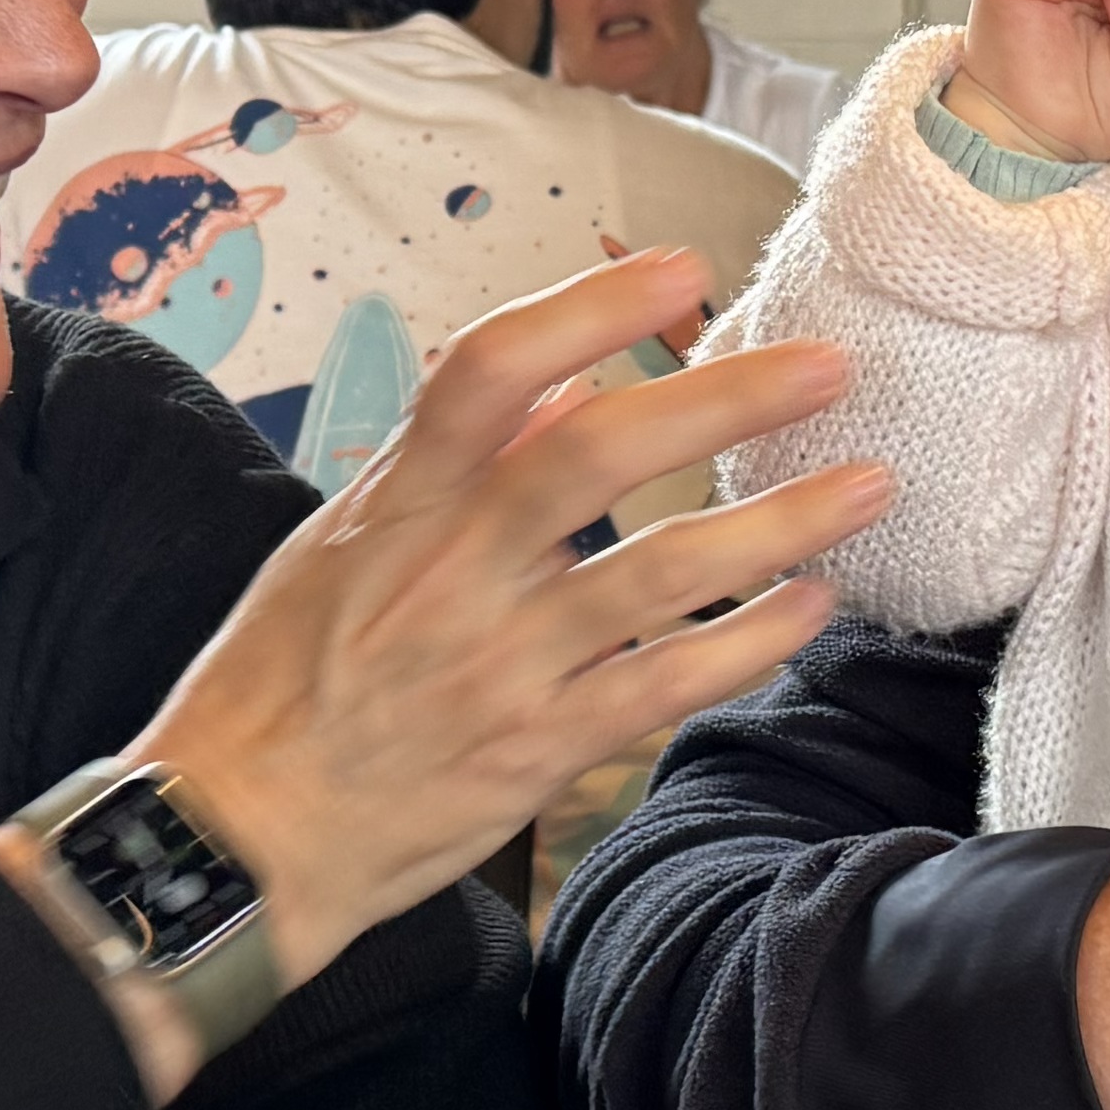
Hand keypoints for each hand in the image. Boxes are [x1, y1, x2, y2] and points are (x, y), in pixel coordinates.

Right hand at [93, 251, 885, 1033]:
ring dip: (780, 524)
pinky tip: (813, 605)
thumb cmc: (280, 685)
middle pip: (599, 455)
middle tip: (825, 365)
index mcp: (394, 504)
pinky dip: (749, 642)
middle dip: (723, 400)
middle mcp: (453, 571)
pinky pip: (666, 685)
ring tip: (868, 485)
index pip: (489, 370)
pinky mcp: (539, 749)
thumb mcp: (337, 548)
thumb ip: (446, 468)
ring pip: (661, 573)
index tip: (681, 271)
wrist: (242, 837)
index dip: (588, 310)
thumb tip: (562, 388)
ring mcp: (502, 662)